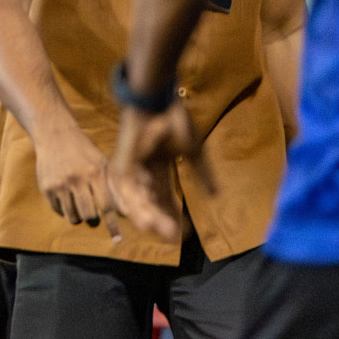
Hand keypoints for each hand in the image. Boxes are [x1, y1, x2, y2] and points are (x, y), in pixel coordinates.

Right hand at [33, 122, 117, 237]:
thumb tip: (127, 211)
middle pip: (88, 215)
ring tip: (79, 205)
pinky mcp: (46, 187)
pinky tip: (66, 197)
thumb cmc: (84, 151)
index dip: (113, 224)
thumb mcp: (102, 163)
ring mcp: (59, 184)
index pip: (106, 206)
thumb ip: (114, 187)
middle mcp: (76, 179)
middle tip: (93, 216)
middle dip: (93, 220)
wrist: (55, 135)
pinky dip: (64, 210)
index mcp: (94, 173)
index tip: (117, 238)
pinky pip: (58, 211)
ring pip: (72, 216)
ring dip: (78, 217)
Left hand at [107, 102, 211, 242]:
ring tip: (153, 230)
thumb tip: (215, 196)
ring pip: (137, 198)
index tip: (183, 235)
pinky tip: (138, 214)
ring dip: (146, 214)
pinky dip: (132, 200)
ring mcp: (131, 168)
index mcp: (158, 173)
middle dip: (160, 221)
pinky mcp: (122, 161)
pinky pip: (125, 186)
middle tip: (171, 239)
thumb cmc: (174, 121)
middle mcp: (143, 174)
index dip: (174, 217)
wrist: (157, 99)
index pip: (165, 201)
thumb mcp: (192, 153)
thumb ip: (202, 175)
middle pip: (150, 203)